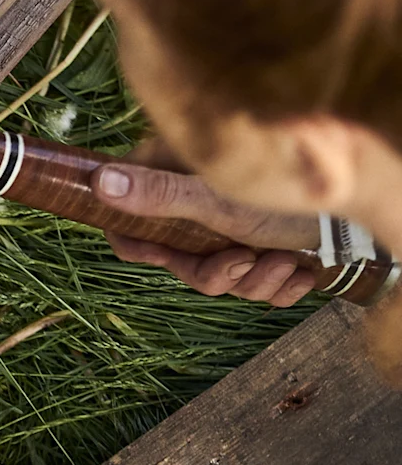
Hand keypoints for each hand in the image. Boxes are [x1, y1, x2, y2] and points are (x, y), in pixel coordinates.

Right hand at [93, 146, 321, 305]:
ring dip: (256, 281)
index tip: (160, 256)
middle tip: (245, 260)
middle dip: (218, 273)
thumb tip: (98, 182)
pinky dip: (280, 286)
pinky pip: (255, 286)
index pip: (129, 220)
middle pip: (180, 262)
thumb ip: (159, 194)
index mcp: (183, 178)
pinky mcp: (269, 249)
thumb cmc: (294, 188)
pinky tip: (303, 271)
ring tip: (286, 260)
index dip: (138, 245)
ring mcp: (237, 227)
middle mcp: (205, 204)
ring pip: (221, 278)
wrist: (367, 204)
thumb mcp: (219, 196)